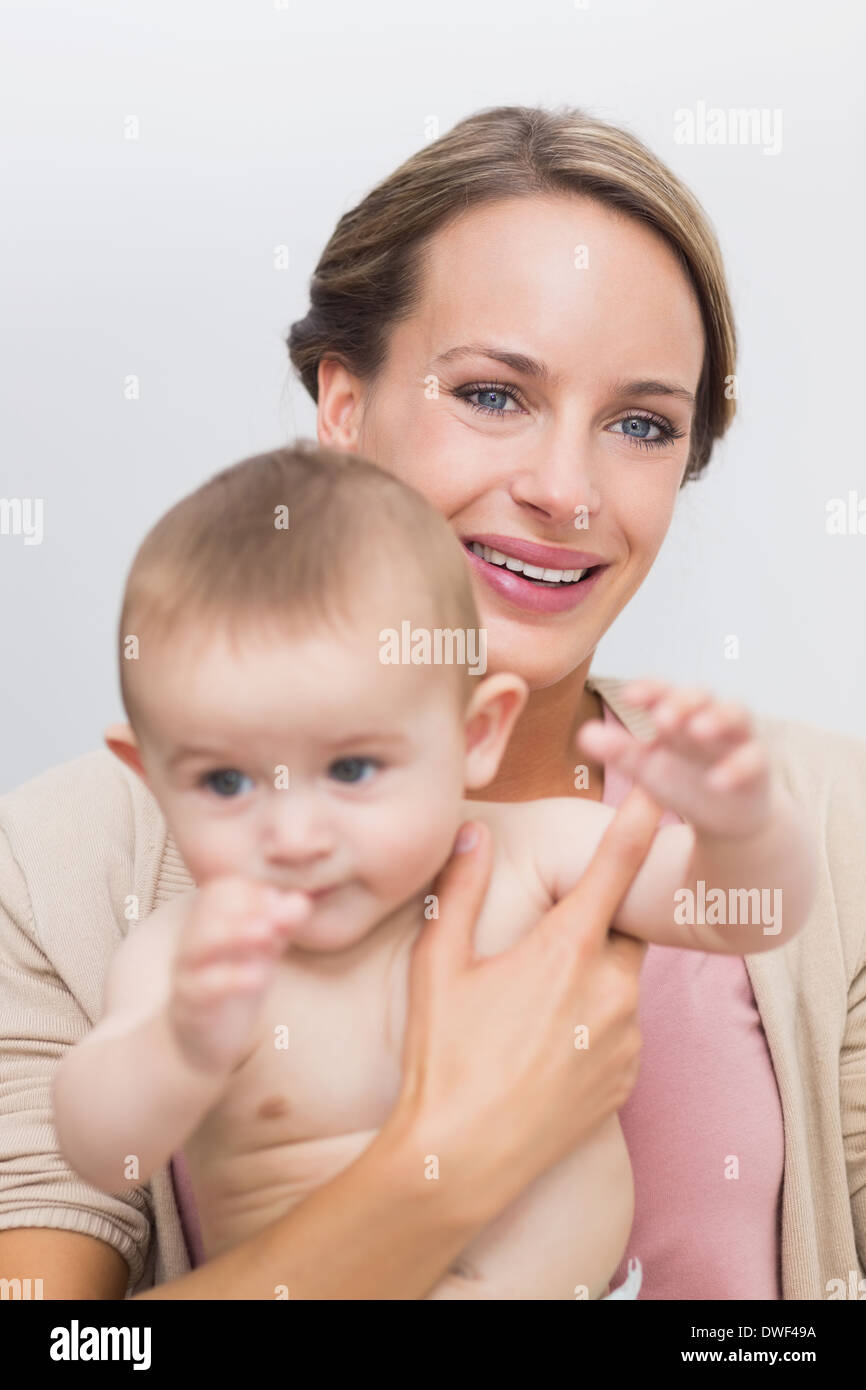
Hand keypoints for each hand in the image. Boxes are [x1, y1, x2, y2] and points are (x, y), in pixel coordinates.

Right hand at [169, 877, 310, 1074]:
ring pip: (200, 944)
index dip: (252, 891)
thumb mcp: (263, 952)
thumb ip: (280, 926)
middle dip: (244, 906)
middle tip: (277, 915)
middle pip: (208, 909)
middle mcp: (195, 941)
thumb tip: (301, 901)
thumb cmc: (234, 985)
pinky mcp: (191, 1005)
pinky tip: (258, 977)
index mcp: (210, 922)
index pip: (223, 889)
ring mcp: (189, 973)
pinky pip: (205, 987)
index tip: (279, 903)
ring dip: (235, 934)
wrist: (200, 1042)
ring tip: (267, 935)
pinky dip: (232, 979)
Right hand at [390, 787, 663, 1214]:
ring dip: (590, 981)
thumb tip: (474, 834)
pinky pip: (621, 1032)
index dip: (639, 821)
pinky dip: (594, 1026)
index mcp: (566, 950)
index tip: (658, 788)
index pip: (616, 867)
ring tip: (529, 1015)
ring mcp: (626, 1039)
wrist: (462, 1158)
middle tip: (541, 948)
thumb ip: (460, 891)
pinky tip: (544, 1049)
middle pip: (620, 931)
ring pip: (620, 984)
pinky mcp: (627, 1080)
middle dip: (592, 926)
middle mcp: (611, 989)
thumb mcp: (439, 966)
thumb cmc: (444, 1057)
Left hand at [576, 679, 772, 838]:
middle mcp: (708, 718)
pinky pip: (754, 759)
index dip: (649, 689)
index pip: (663, 692)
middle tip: (661, 716)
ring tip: (697, 729)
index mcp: (677, 714)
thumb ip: (619, 751)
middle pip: (701, 695)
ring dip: (717, 718)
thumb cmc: (682, 780)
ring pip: (736, 715)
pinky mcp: (758, 766)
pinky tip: (718, 780)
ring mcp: (736, 739)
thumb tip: (583, 734)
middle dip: (682, 700)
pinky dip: (737, 767)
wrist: (725, 815)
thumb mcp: (646, 768)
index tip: (629, 697)